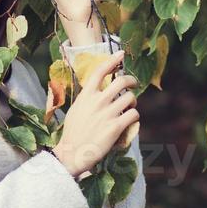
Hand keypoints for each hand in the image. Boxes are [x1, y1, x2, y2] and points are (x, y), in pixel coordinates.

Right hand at [52, 50, 138, 176]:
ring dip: (133, 101)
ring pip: (130, 98)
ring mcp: (107, 114)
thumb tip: (98, 91)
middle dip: (131, 80)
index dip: (112, 60)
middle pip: (121, 81)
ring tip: (130, 107)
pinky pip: (133, 114)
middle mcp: (97, 101)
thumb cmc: (73, 133)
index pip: (100, 71)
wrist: (72, 153)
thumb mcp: (76, 109)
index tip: (121, 54)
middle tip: (133, 84)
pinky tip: (130, 120)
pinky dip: (134, 116)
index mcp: (85, 95)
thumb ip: (87, 99)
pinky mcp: (115, 127)